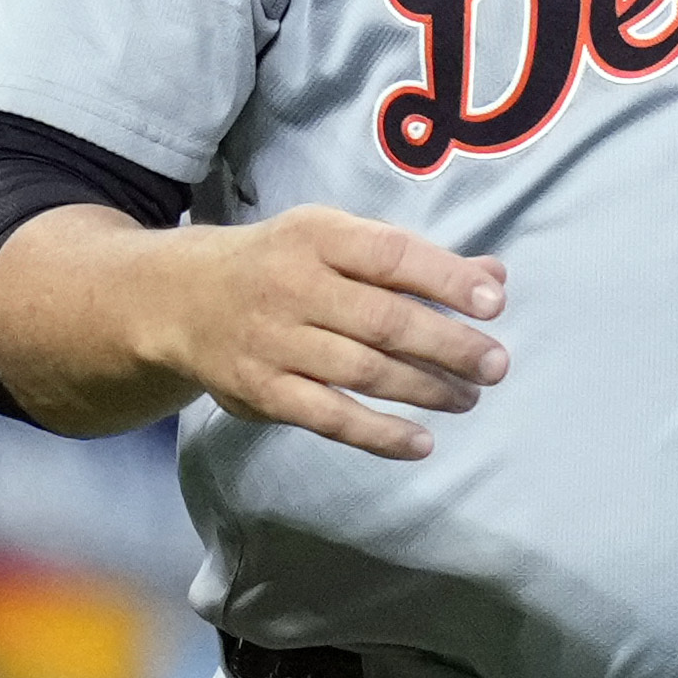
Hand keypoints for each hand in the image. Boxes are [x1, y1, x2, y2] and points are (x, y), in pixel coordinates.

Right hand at [146, 206, 508, 457]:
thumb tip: (494, 278)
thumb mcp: (337, 240)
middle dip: (448, 344)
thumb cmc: (284, 264)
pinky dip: (378, 433)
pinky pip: (329, 417)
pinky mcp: (261, 391)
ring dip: (424, 389)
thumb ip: (413, 259)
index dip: (447, 279)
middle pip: (383, 320)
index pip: (392, 255)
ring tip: (467, 397)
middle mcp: (293, 286)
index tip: (495, 303)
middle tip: (494, 364)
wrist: (182, 298)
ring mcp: (274, 342)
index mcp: (317, 236)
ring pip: (362, 372)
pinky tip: (421, 441)